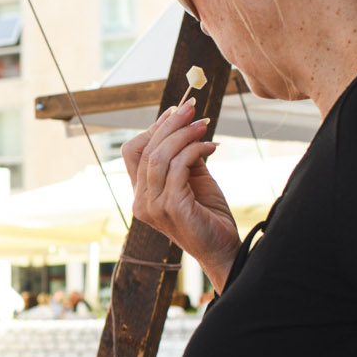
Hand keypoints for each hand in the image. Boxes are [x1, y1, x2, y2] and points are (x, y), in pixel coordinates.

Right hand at [122, 101, 238, 274]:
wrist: (223, 249)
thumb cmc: (208, 215)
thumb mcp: (193, 179)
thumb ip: (183, 156)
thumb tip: (184, 125)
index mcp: (141, 194)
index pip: (132, 152)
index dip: (153, 128)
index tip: (176, 111)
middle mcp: (141, 201)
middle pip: (146, 149)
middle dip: (171, 124)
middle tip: (193, 108)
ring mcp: (153, 207)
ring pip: (159, 156)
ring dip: (183, 134)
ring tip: (204, 125)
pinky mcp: (171, 208)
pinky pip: (178, 167)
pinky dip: (194, 150)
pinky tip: (210, 147)